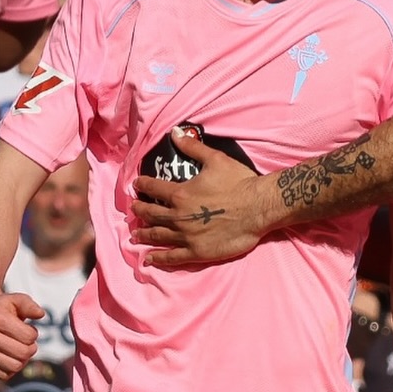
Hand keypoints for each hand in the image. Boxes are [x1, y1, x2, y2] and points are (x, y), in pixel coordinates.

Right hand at [0, 292, 43, 381]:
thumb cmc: (0, 308)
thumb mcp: (15, 300)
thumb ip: (29, 305)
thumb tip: (40, 314)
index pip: (28, 337)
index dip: (33, 333)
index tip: (27, 328)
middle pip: (22, 353)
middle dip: (30, 348)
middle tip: (26, 341)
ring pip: (14, 367)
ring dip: (22, 360)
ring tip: (18, 349)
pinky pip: (4, 375)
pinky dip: (11, 368)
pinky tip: (8, 357)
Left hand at [131, 132, 274, 266]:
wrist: (258, 207)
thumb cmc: (238, 182)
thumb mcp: (215, 159)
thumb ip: (193, 147)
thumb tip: (175, 133)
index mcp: (180, 194)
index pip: (153, 189)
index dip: (142, 186)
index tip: (136, 185)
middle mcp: (178, 216)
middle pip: (151, 214)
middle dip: (140, 211)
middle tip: (133, 210)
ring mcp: (186, 236)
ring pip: (158, 236)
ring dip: (144, 235)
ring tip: (135, 236)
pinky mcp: (197, 252)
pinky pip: (172, 257)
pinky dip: (159, 258)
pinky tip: (149, 259)